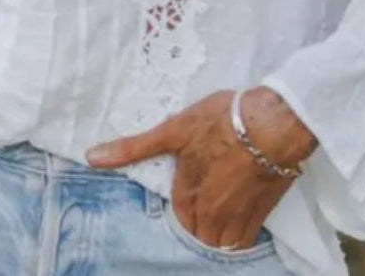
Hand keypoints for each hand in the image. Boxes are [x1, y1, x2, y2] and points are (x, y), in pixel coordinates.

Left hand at [84, 88, 317, 250]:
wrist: (273, 125)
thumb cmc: (222, 121)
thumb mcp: (173, 129)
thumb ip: (134, 147)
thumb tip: (91, 157)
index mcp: (186, 193)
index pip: (177, 215)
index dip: (182, 200)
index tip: (188, 186)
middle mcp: (209, 213)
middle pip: (197, 233)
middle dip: (196, 221)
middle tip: (203, 197)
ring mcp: (236, 217)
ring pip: (219, 242)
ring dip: (215, 232)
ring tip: (219, 208)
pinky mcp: (261, 215)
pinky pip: (243, 242)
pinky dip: (238, 236)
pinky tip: (238, 217)